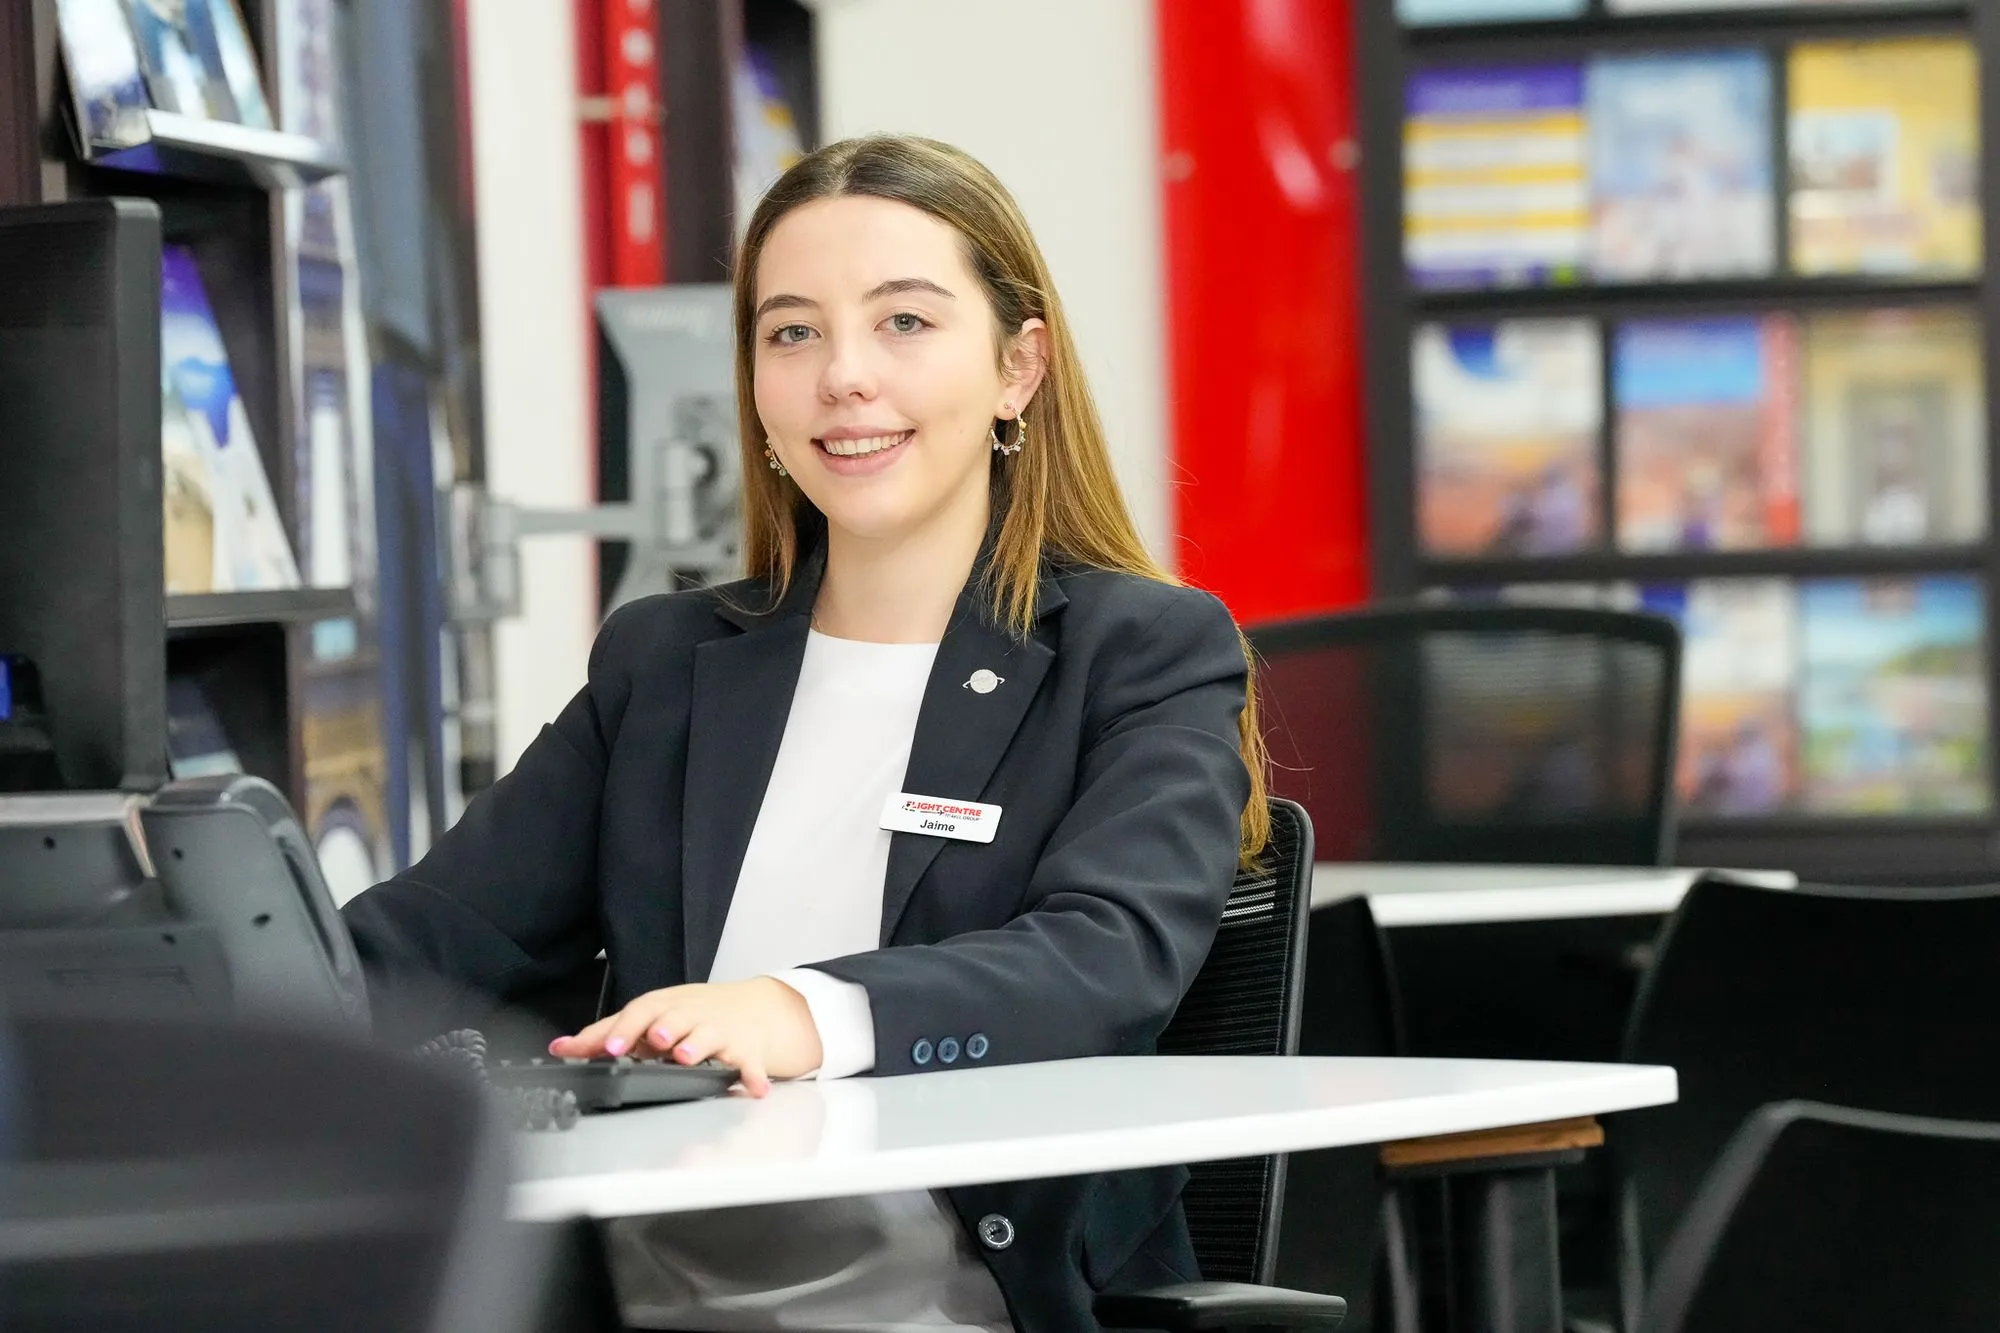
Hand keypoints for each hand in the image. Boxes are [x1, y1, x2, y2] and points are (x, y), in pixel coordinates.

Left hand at [548, 978, 822, 1096]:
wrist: (751, 1010)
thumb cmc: (690, 1017)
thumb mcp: (649, 1019)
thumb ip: (605, 1035)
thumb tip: (560, 1047)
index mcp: (665, 1009)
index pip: (641, 1012)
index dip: (625, 1029)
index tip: (609, 1047)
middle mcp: (692, 1017)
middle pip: (677, 1018)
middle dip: (666, 1029)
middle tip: (656, 1041)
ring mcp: (720, 1032)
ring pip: (710, 1035)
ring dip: (699, 1044)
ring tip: (688, 1056)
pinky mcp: (746, 1051)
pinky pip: (751, 1064)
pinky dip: (754, 1077)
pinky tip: (754, 1089)